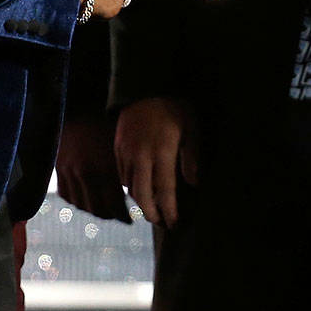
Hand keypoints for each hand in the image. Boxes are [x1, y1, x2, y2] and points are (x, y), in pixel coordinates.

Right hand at [56, 115, 131, 222]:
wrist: (80, 106)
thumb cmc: (110, 121)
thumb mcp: (127, 141)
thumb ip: (137, 165)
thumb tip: (153, 186)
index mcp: (107, 167)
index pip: (115, 203)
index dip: (124, 216)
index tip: (133, 220)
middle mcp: (87, 174)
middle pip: (99, 208)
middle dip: (112, 217)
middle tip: (123, 219)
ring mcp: (70, 173)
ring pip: (83, 205)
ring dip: (96, 212)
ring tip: (108, 212)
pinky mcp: (59, 170)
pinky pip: (68, 196)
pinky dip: (79, 202)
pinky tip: (89, 202)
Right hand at [114, 97, 198, 227]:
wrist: (143, 88)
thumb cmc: (174, 107)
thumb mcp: (191, 128)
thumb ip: (191, 157)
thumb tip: (193, 183)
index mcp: (161, 152)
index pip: (164, 190)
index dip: (169, 209)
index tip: (174, 223)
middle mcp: (140, 156)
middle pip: (142, 194)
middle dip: (151, 212)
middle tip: (161, 223)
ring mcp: (125, 153)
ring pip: (129, 187)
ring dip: (140, 201)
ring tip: (152, 210)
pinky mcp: (117, 149)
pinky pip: (122, 175)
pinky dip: (130, 187)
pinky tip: (139, 190)